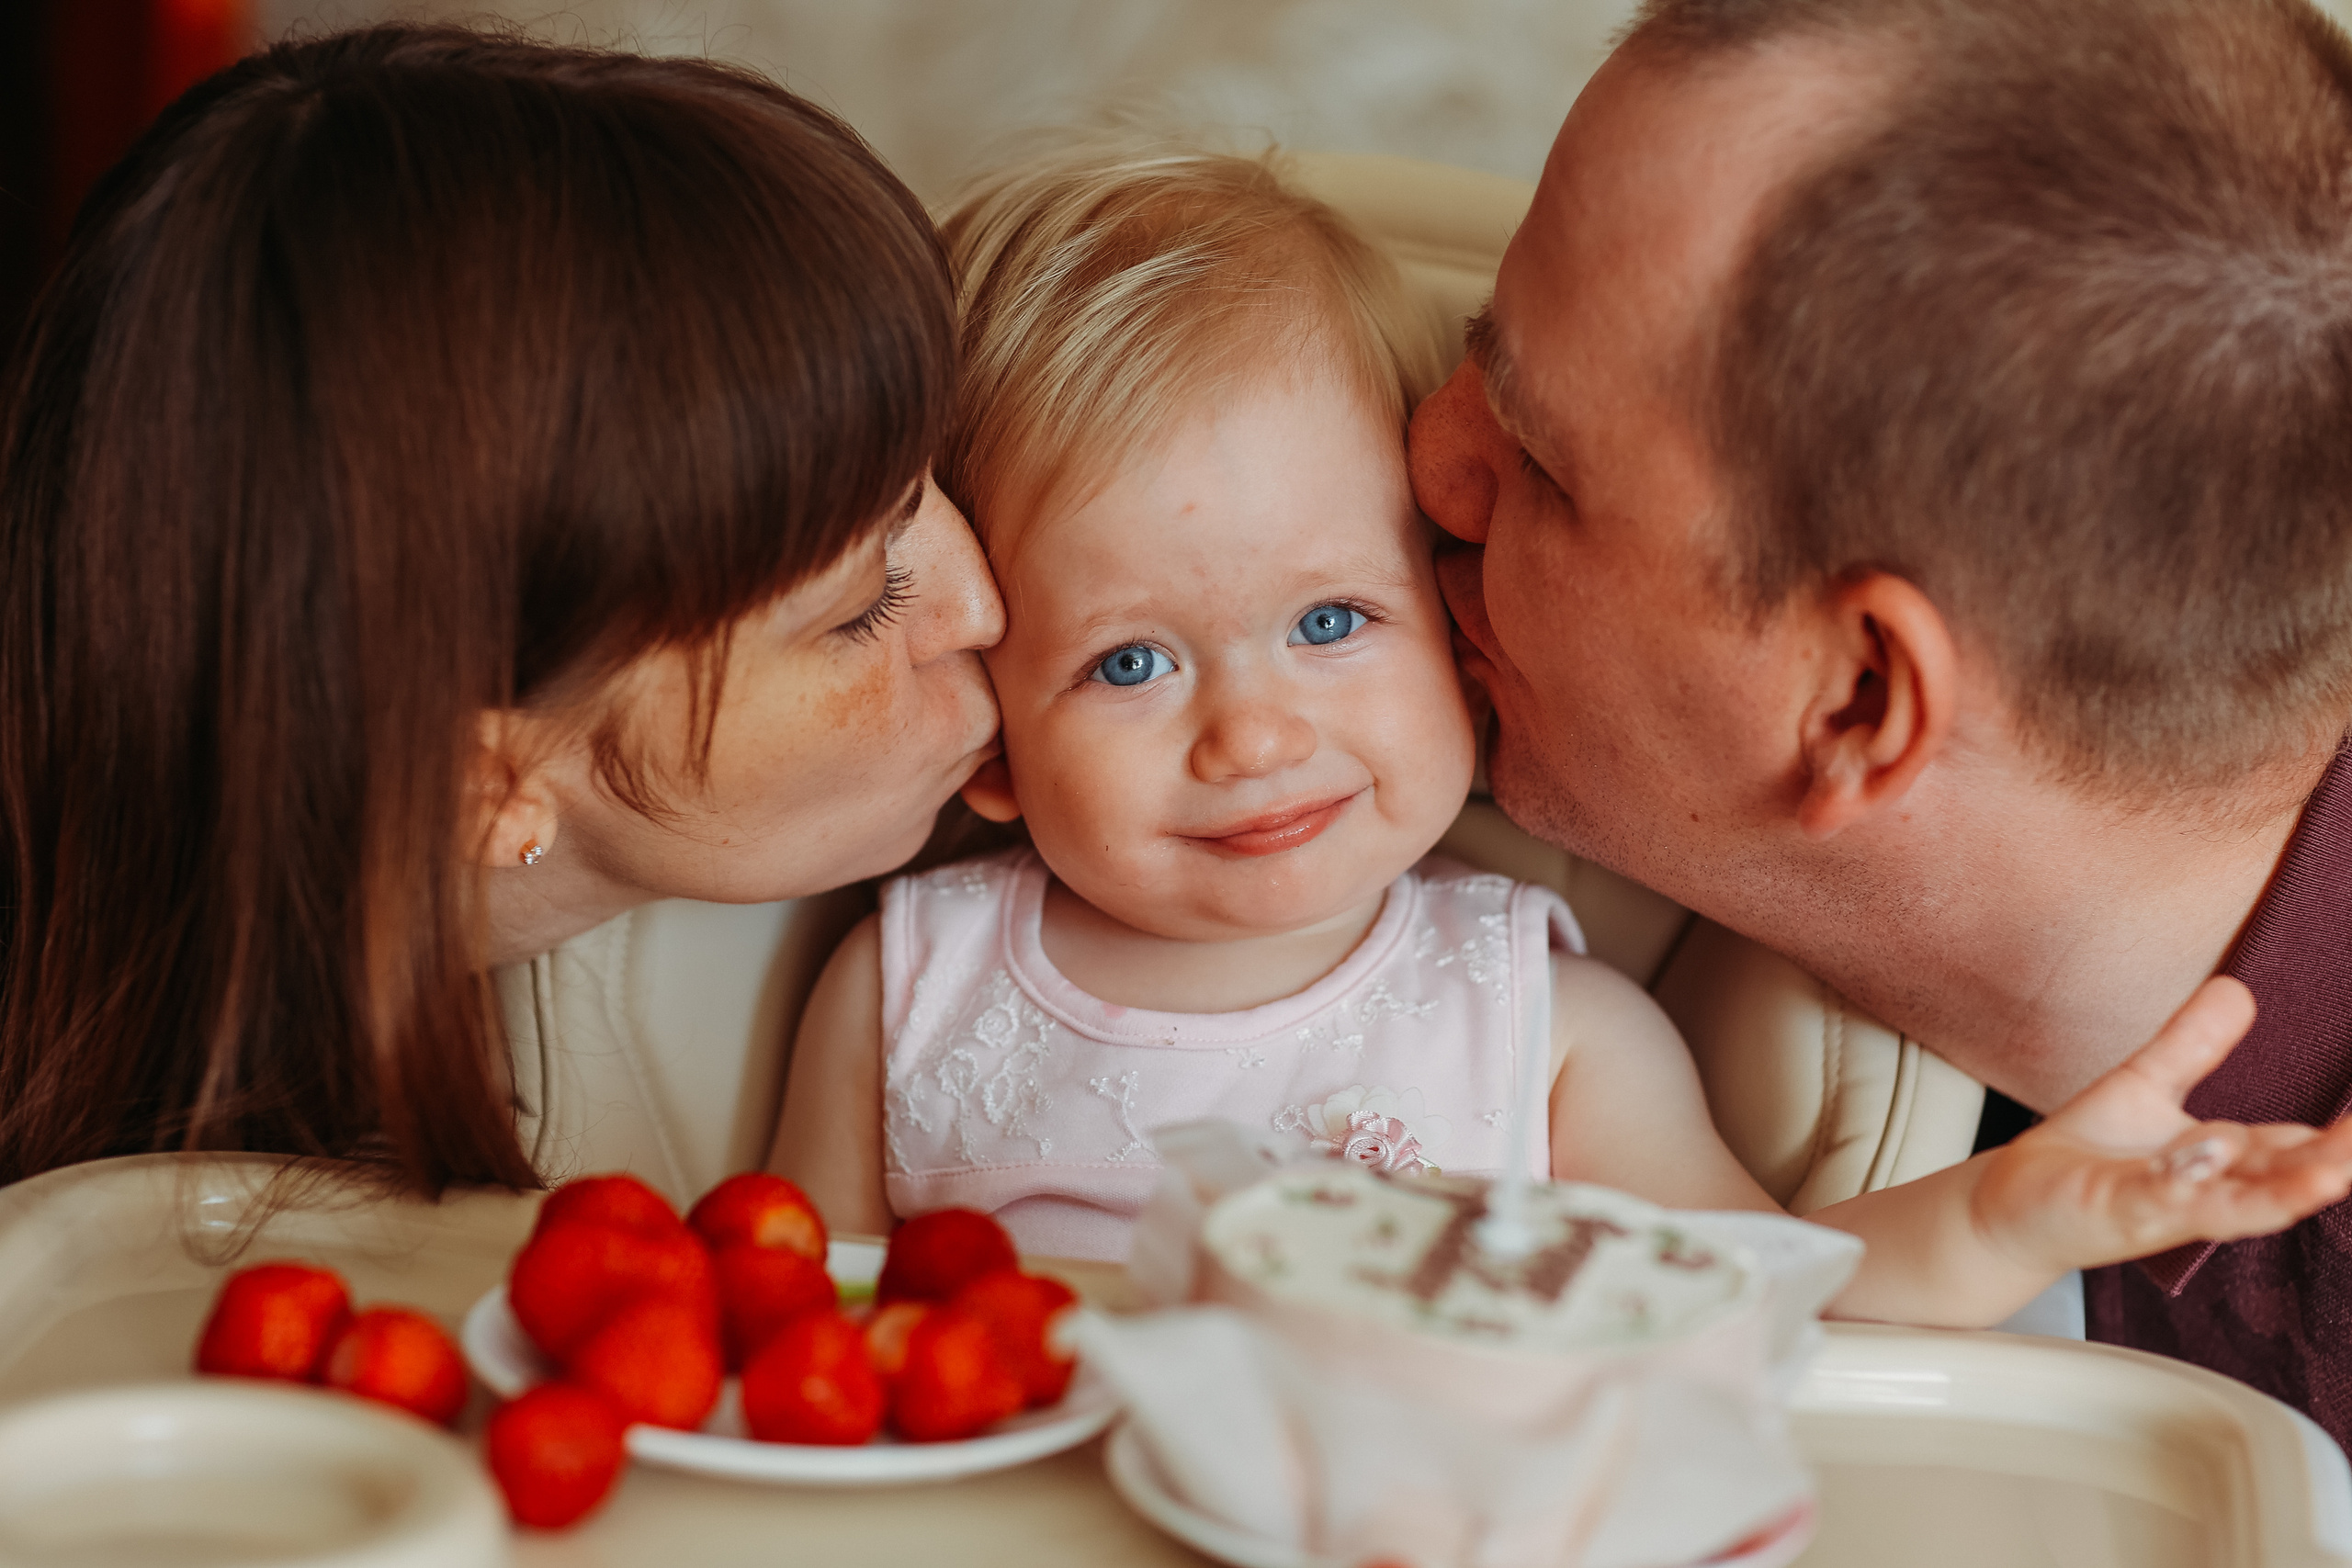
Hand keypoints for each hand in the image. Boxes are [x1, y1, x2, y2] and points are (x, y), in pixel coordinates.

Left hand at [1970, 977, 2351, 1272]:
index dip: (2348, 1134)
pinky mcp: (2122, 1212)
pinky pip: (2164, 1201)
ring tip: (2330, 1175)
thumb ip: (2193, 1044)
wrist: (2013, 1204)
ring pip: (2240, 1203)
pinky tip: (2208, 1167)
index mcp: (2227, 1158)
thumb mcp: (2146, 1085)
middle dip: (2336, 1161)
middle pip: (2288, 1176)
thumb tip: (2237, 988)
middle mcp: (2211, 1187)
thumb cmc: (2089, 1155)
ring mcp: (2171, 1205)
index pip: (2304, 1146)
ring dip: (2286, 1190)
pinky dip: (2189, 1189)